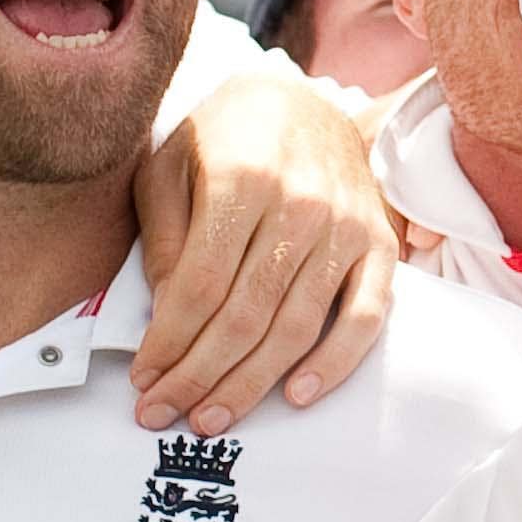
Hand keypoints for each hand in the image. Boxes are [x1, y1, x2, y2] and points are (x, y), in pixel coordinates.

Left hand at [129, 69, 399, 431]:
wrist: (302, 102)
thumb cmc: (225, 138)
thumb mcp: (171, 166)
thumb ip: (164, 238)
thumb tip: (165, 316)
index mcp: (243, 179)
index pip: (199, 286)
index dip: (167, 342)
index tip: (141, 377)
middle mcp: (301, 204)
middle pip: (244, 316)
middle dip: (196, 377)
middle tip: (160, 414)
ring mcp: (345, 226)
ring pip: (295, 327)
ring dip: (249, 385)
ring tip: (210, 419)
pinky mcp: (379, 243)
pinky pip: (364, 316)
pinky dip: (334, 363)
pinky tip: (296, 395)